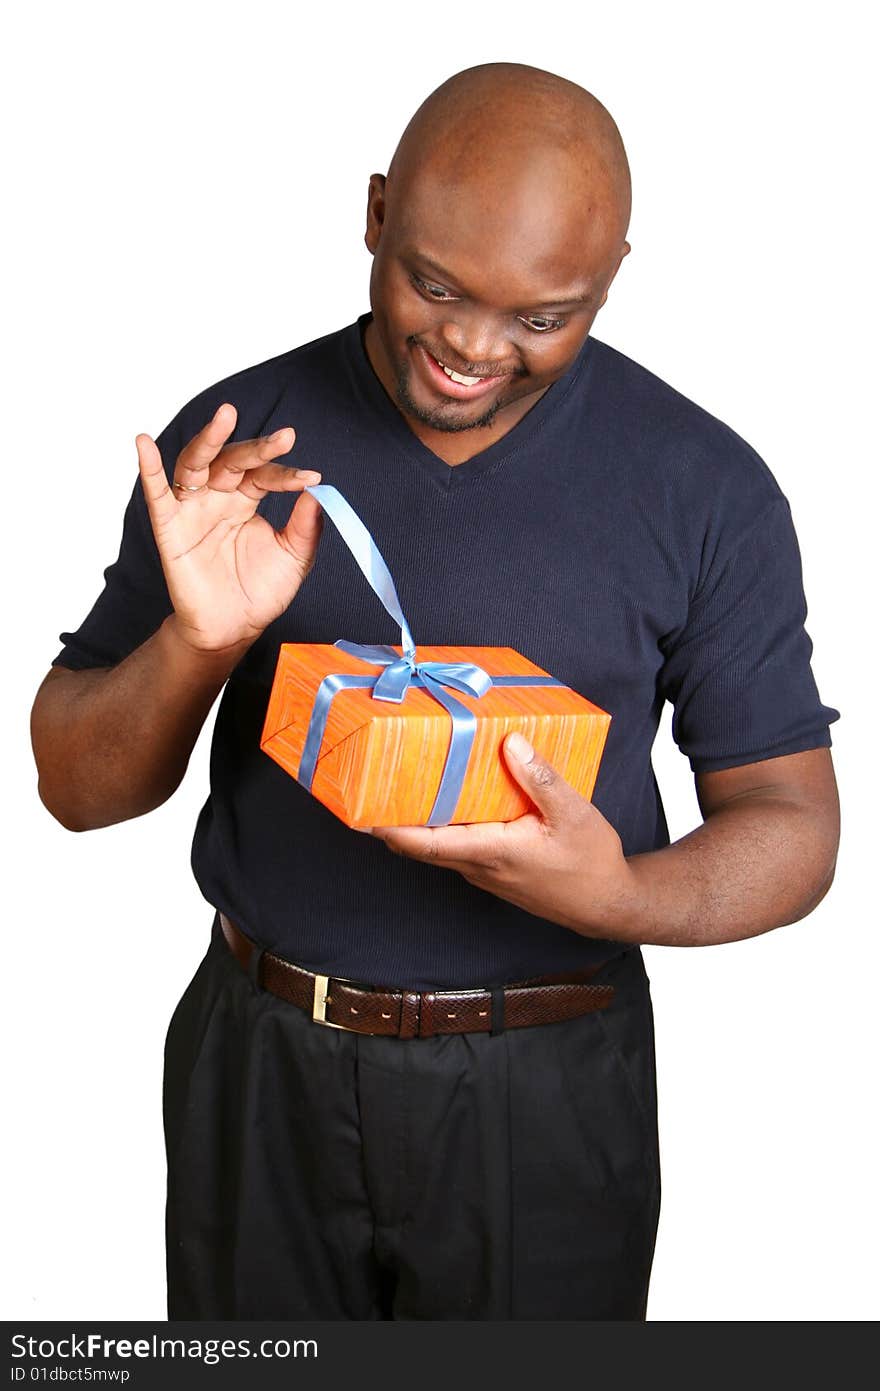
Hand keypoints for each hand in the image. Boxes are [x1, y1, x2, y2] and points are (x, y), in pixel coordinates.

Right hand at [136, 402, 323, 653]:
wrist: (232, 628)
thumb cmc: (260, 591)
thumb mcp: (294, 558)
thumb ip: (305, 527)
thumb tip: (318, 493)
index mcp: (247, 500)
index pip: (264, 475)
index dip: (287, 474)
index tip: (311, 478)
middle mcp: (219, 497)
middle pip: (233, 461)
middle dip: (258, 448)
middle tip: (285, 437)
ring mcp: (193, 509)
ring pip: (197, 465)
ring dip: (210, 440)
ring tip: (226, 417)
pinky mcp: (170, 528)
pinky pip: (157, 494)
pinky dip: (149, 468)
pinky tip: (144, 443)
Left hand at [371, 732, 638, 937]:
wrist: (607, 904)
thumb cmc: (591, 863)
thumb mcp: (573, 813)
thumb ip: (539, 778)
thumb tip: (510, 743)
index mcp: (490, 851)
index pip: (424, 843)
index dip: (388, 828)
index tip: (360, 809)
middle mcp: (478, 866)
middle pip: (421, 844)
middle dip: (394, 817)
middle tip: (375, 780)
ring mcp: (484, 872)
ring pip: (439, 846)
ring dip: (420, 821)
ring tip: (407, 782)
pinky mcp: (494, 872)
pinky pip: (458, 848)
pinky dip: (445, 827)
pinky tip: (453, 800)